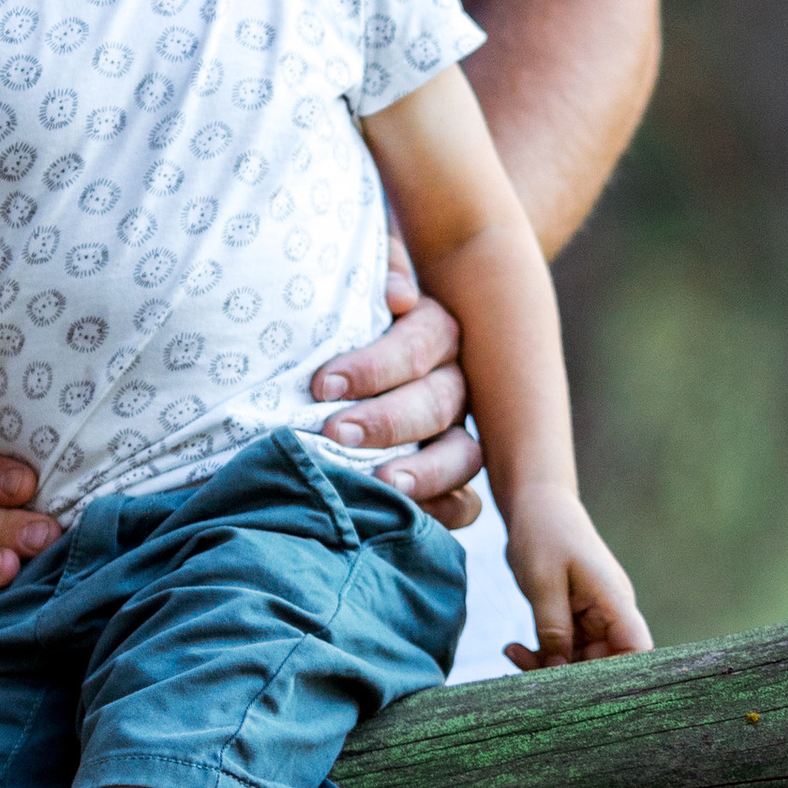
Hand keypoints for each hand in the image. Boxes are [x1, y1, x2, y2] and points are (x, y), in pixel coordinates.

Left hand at [312, 245, 479, 528]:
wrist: (331, 349)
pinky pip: (465, 501)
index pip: (422, 343)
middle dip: (387, 420)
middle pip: (439, 401)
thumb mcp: (352, 280)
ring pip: (463, 454)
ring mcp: (456, 432)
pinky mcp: (449, 478)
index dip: (376, 365)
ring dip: (423, 472)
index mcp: (433, 329)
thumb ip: (378, 273)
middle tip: (336, 433)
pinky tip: (407, 515)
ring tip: (381, 485)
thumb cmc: (334, 315)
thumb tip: (400, 296)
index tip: (322, 384)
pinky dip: (444, 512)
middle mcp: (454, 381)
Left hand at [503, 489, 651, 669]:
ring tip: (512, 655)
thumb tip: (559, 671)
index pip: (637, 649)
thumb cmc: (544, 533)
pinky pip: (563, 647)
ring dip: (548, 664)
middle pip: (606, 662)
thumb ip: (553, 628)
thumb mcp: (543, 582)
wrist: (535, 504)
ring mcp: (593, 616)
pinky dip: (540, 652)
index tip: (584, 688)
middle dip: (570, 675)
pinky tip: (513, 649)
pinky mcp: (574, 617)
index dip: (621, 676)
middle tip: (531, 675)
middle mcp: (610, 611)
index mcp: (614, 600)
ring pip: (580, 659)